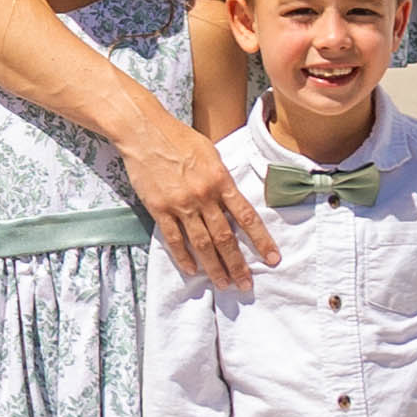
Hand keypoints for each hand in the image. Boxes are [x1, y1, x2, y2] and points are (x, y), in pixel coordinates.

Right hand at [125, 114, 267, 291]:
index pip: (246, 217)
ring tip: (224, 284)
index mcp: (221, 180)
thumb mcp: (211, 152)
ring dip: (214, 267)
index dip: (261, 240)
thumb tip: (232, 198)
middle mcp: (204, 196)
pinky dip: (184, 257)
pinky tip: (193, 270)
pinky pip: (174, 239)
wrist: (144, 131)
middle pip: (225, 238)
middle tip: (246, 284)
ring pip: (202, 244)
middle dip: (238, 264)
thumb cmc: (179, 137)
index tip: (272, 258)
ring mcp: (181, 204)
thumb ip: (222, 177)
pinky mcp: (159, 208)